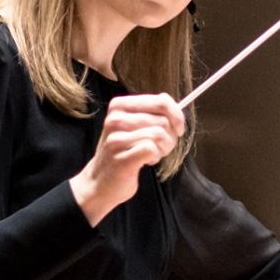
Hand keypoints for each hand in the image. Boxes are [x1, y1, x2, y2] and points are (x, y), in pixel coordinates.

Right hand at [70, 93, 185, 225]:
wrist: (100, 181)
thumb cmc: (122, 151)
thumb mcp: (132, 125)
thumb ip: (150, 111)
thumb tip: (168, 98)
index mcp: (119, 105)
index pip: (160, 101)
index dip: (177, 115)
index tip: (179, 128)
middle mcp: (115, 119)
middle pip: (163, 121)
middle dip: (170, 136)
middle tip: (161, 146)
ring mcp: (116, 139)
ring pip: (159, 135)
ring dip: (163, 148)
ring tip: (152, 154)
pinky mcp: (121, 158)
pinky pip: (152, 149)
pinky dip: (155, 157)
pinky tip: (146, 161)